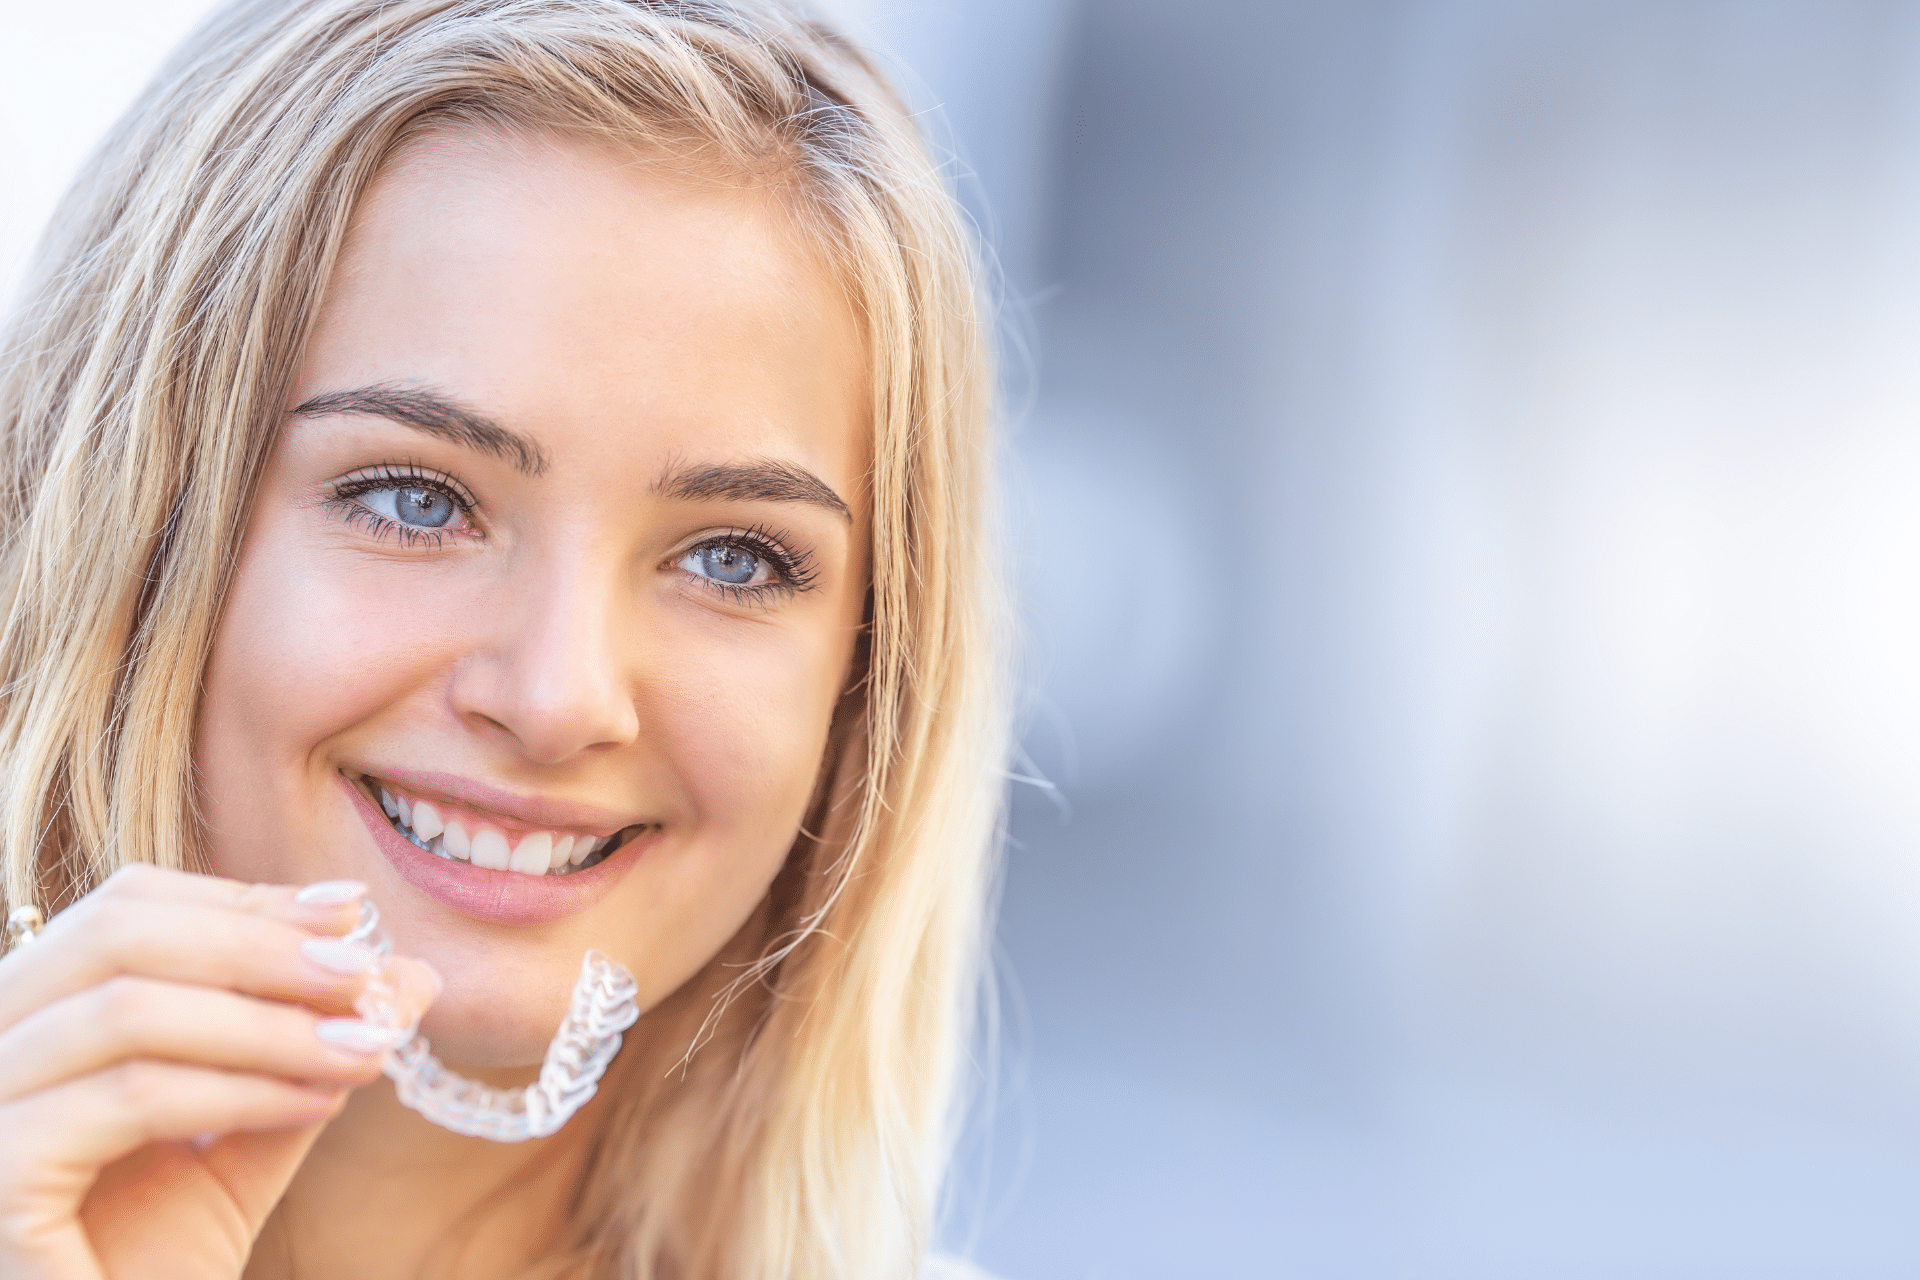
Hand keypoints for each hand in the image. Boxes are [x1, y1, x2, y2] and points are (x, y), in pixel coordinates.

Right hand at [0, 865, 438, 1279]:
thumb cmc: (155, 1260)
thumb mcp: (242, 1134)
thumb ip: (305, 1050)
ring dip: (270, 1024)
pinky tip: (313, 1106)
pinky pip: (128, 1100)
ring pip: (127, 1011)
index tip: (352, 915)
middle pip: (117, 934)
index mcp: (28, 1019)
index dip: (243, 902)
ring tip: (364, 1051)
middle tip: (367, 978)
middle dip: (261, 946)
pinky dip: (237, 1090)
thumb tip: (406, 972)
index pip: (126, 909)